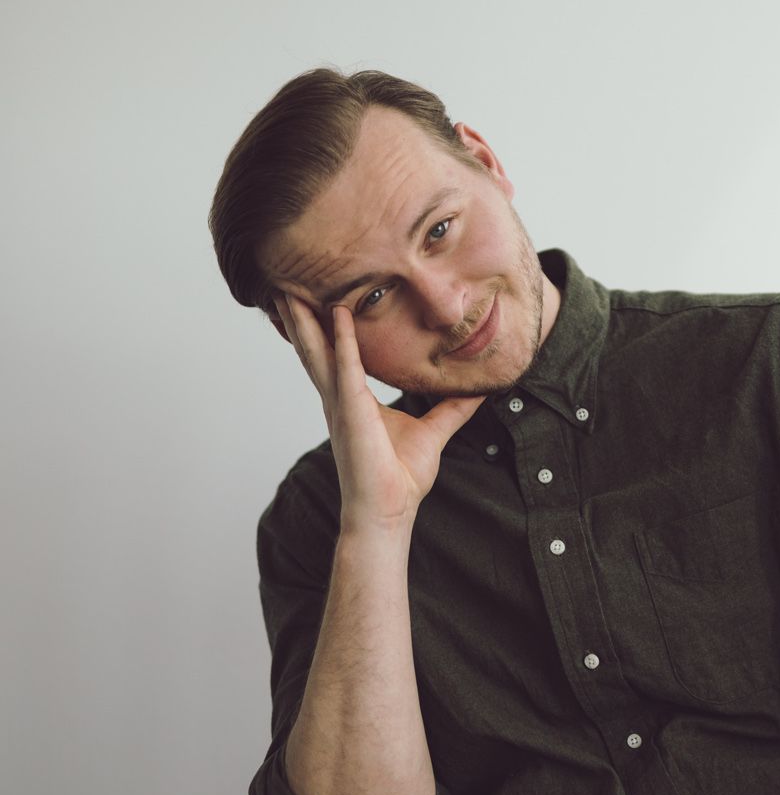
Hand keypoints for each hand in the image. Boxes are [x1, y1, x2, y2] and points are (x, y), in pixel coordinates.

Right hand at [274, 295, 483, 529]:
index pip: (333, 354)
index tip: (316, 297)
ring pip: (317, 351)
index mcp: (351, 399)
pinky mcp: (352, 411)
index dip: (322, 326)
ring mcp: (341, 404)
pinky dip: (344, 339)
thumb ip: (453, 407)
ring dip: (305, 319)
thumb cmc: (400, 478)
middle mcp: (338, 398)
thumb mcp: (434, 431)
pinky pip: (347, 367)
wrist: (389, 511)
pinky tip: (342, 313)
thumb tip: (479, 389)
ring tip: (290, 290)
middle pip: (314, 347)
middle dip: (299, 315)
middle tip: (285, 284)